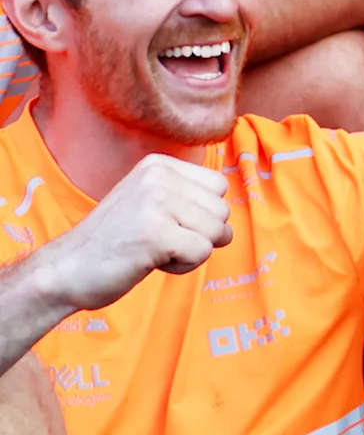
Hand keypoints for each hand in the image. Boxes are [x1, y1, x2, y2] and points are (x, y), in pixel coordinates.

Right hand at [20, 156, 230, 315]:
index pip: (218, 187)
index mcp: (158, 165)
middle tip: (157, 241)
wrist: (65, 269)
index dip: (202, 214)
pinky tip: (150, 261)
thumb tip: (228, 215)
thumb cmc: (114, 242)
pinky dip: (183, 266)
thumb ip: (188, 199)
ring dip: (190, 251)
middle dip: (199, 235)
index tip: (165, 223)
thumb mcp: (150, 203)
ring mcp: (156, 202)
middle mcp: (158, 176)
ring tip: (152, 249)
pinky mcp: (155, 232)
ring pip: (217, 232)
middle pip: (222, 211)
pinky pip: (202, 252)